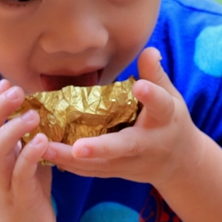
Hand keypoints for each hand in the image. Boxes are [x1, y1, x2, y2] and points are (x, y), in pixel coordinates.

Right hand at [0, 79, 55, 221]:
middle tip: (16, 90)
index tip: (5, 81)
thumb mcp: (24, 157)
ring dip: (12, 130)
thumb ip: (28, 134)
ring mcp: (4, 183)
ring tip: (32, 115)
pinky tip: (42, 141)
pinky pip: (20, 175)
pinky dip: (30, 156)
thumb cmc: (26, 189)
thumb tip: (46, 102)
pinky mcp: (20, 198)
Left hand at [45, 48, 204, 186]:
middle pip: (122, 146)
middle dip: (100, 148)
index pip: (159, 106)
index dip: (150, 95)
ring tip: (43, 148)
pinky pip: (90, 171)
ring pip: (99, 165)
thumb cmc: (171, 122)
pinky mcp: (115, 172)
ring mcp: (129, 162)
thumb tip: (148, 49)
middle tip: (78, 148)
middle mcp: (146, 144)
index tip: (140, 86)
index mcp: (164, 120)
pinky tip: (43, 154)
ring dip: (71, 159)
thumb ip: (155, 75)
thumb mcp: (171, 97)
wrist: (178, 163)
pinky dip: (68, 165)